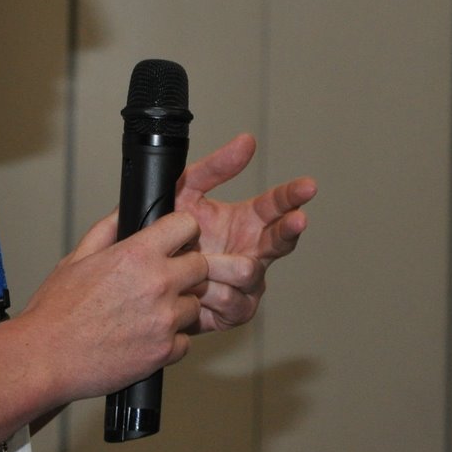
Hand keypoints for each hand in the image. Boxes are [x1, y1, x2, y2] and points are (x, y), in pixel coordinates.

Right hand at [18, 210, 209, 401]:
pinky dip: (170, 341)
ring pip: (195, 305)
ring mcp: (164, 320)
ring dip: (178, 308)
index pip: (186, 225)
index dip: (181, 232)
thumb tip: (125, 211)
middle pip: (200, 266)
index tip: (175, 242)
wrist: (45, 358)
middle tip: (162, 281)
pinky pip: (185, 341)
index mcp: (136, 255)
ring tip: (147, 314)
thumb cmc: (55, 312)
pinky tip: (144, 338)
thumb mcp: (76, 258)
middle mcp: (157, 284)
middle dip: (185, 270)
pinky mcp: (165, 351)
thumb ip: (108, 229)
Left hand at [172, 134, 314, 331]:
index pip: (277, 205)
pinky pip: (231, 300)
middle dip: (289, 228)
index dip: (292, 196)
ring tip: (197, 262)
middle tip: (297, 219)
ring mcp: (248, 283)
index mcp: (247, 221)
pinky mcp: (236, 311)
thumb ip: (216, 167)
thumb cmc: (171, 233)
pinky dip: (208, 292)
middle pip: (282, 240)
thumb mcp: (186, 191)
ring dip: (219, 266)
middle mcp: (254, 251)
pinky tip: (196, 290)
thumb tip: (247, 140)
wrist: (145, 277)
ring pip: (248, 272)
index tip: (307, 186)